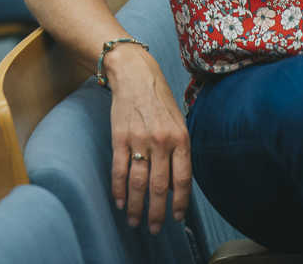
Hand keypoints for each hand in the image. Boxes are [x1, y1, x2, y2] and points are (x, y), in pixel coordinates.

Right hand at [104, 44, 191, 233]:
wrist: (134, 74)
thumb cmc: (159, 99)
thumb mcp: (178, 121)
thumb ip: (179, 150)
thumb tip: (176, 183)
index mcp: (180, 138)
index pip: (183, 179)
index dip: (180, 202)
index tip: (176, 218)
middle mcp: (162, 141)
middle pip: (160, 186)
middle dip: (157, 212)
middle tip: (154, 228)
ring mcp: (139, 140)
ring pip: (138, 182)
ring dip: (136, 206)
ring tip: (135, 220)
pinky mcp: (119, 137)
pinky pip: (119, 170)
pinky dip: (118, 189)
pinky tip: (119, 201)